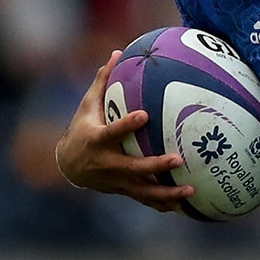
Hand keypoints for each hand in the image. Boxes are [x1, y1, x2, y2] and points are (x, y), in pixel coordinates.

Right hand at [54, 51, 195, 210]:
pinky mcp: (125, 191)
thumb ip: (102, 81)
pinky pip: (148, 200)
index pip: (113, 132)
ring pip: (144, 191)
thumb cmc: (83, 129)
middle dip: (156, 166)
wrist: (69, 166)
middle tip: (179, 159)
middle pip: (134, 168)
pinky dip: (166, 204)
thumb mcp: (87, 106)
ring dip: (168, 194)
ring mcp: (117, 181)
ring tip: (191, 191)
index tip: (144, 115)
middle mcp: (108, 164)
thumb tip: (117, 52)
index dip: (127, 125)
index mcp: (98, 140)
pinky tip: (188, 207)